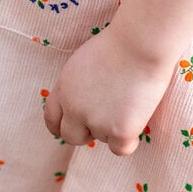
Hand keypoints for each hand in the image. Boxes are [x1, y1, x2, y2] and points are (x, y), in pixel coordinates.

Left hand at [43, 20, 176, 155]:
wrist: (140, 43)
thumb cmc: (120, 43)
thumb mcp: (86, 61)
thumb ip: (79, 86)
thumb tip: (84, 105)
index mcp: (64, 87)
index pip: (52, 118)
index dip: (62, 125)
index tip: (73, 126)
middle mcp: (74, 107)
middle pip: (71, 136)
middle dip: (86, 133)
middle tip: (106, 119)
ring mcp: (95, 121)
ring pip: (102, 138)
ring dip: (114, 127)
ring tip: (129, 99)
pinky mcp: (119, 131)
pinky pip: (121, 148)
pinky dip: (129, 139)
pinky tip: (138, 118)